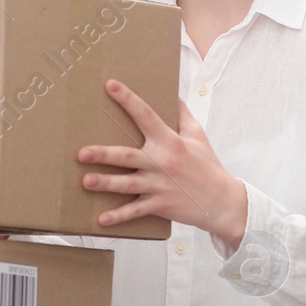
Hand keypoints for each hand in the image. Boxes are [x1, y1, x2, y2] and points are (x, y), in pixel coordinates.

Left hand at [79, 80, 247, 251]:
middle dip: (104, 154)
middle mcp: (162, 162)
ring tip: (85, 181)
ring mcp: (159, 185)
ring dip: (106, 184)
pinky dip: (118, 216)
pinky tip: (101, 219)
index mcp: (170, 141)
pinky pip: (135, 211)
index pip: (146, 115)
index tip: (110, 85)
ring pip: (127, 184)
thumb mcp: (198, 135)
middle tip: (81, 153)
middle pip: (128, 155)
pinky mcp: (159, 205)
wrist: (223, 201)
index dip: (128, 99)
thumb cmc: (208, 165)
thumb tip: (172, 93)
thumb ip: (182, 114)